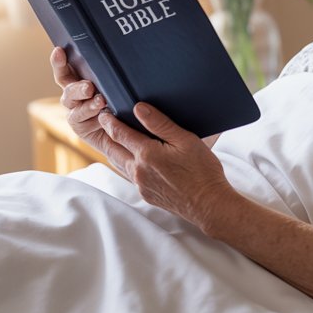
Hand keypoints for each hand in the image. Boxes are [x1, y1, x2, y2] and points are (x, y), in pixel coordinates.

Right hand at [50, 47, 113, 157]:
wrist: (127, 128)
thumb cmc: (122, 99)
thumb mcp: (116, 84)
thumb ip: (110, 74)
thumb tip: (117, 54)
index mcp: (78, 81)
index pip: (65, 71)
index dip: (59, 62)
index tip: (59, 50)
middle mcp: (73, 97)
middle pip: (68, 90)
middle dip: (78, 88)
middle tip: (89, 87)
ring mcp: (76, 114)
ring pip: (77, 110)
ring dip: (88, 106)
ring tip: (101, 102)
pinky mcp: (81, 129)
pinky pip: (85, 124)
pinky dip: (96, 121)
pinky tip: (106, 118)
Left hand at [96, 102, 238, 231]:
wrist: (208, 204)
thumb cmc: (202, 170)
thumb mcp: (185, 140)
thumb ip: (160, 124)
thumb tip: (139, 109)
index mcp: (146, 154)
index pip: (120, 134)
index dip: (110, 122)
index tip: (104, 114)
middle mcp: (138, 171)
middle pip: (113, 150)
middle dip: (107, 136)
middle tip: (104, 124)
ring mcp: (141, 185)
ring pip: (120, 164)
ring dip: (115, 151)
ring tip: (115, 140)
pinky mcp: (147, 195)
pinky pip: (131, 176)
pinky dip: (127, 164)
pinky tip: (134, 160)